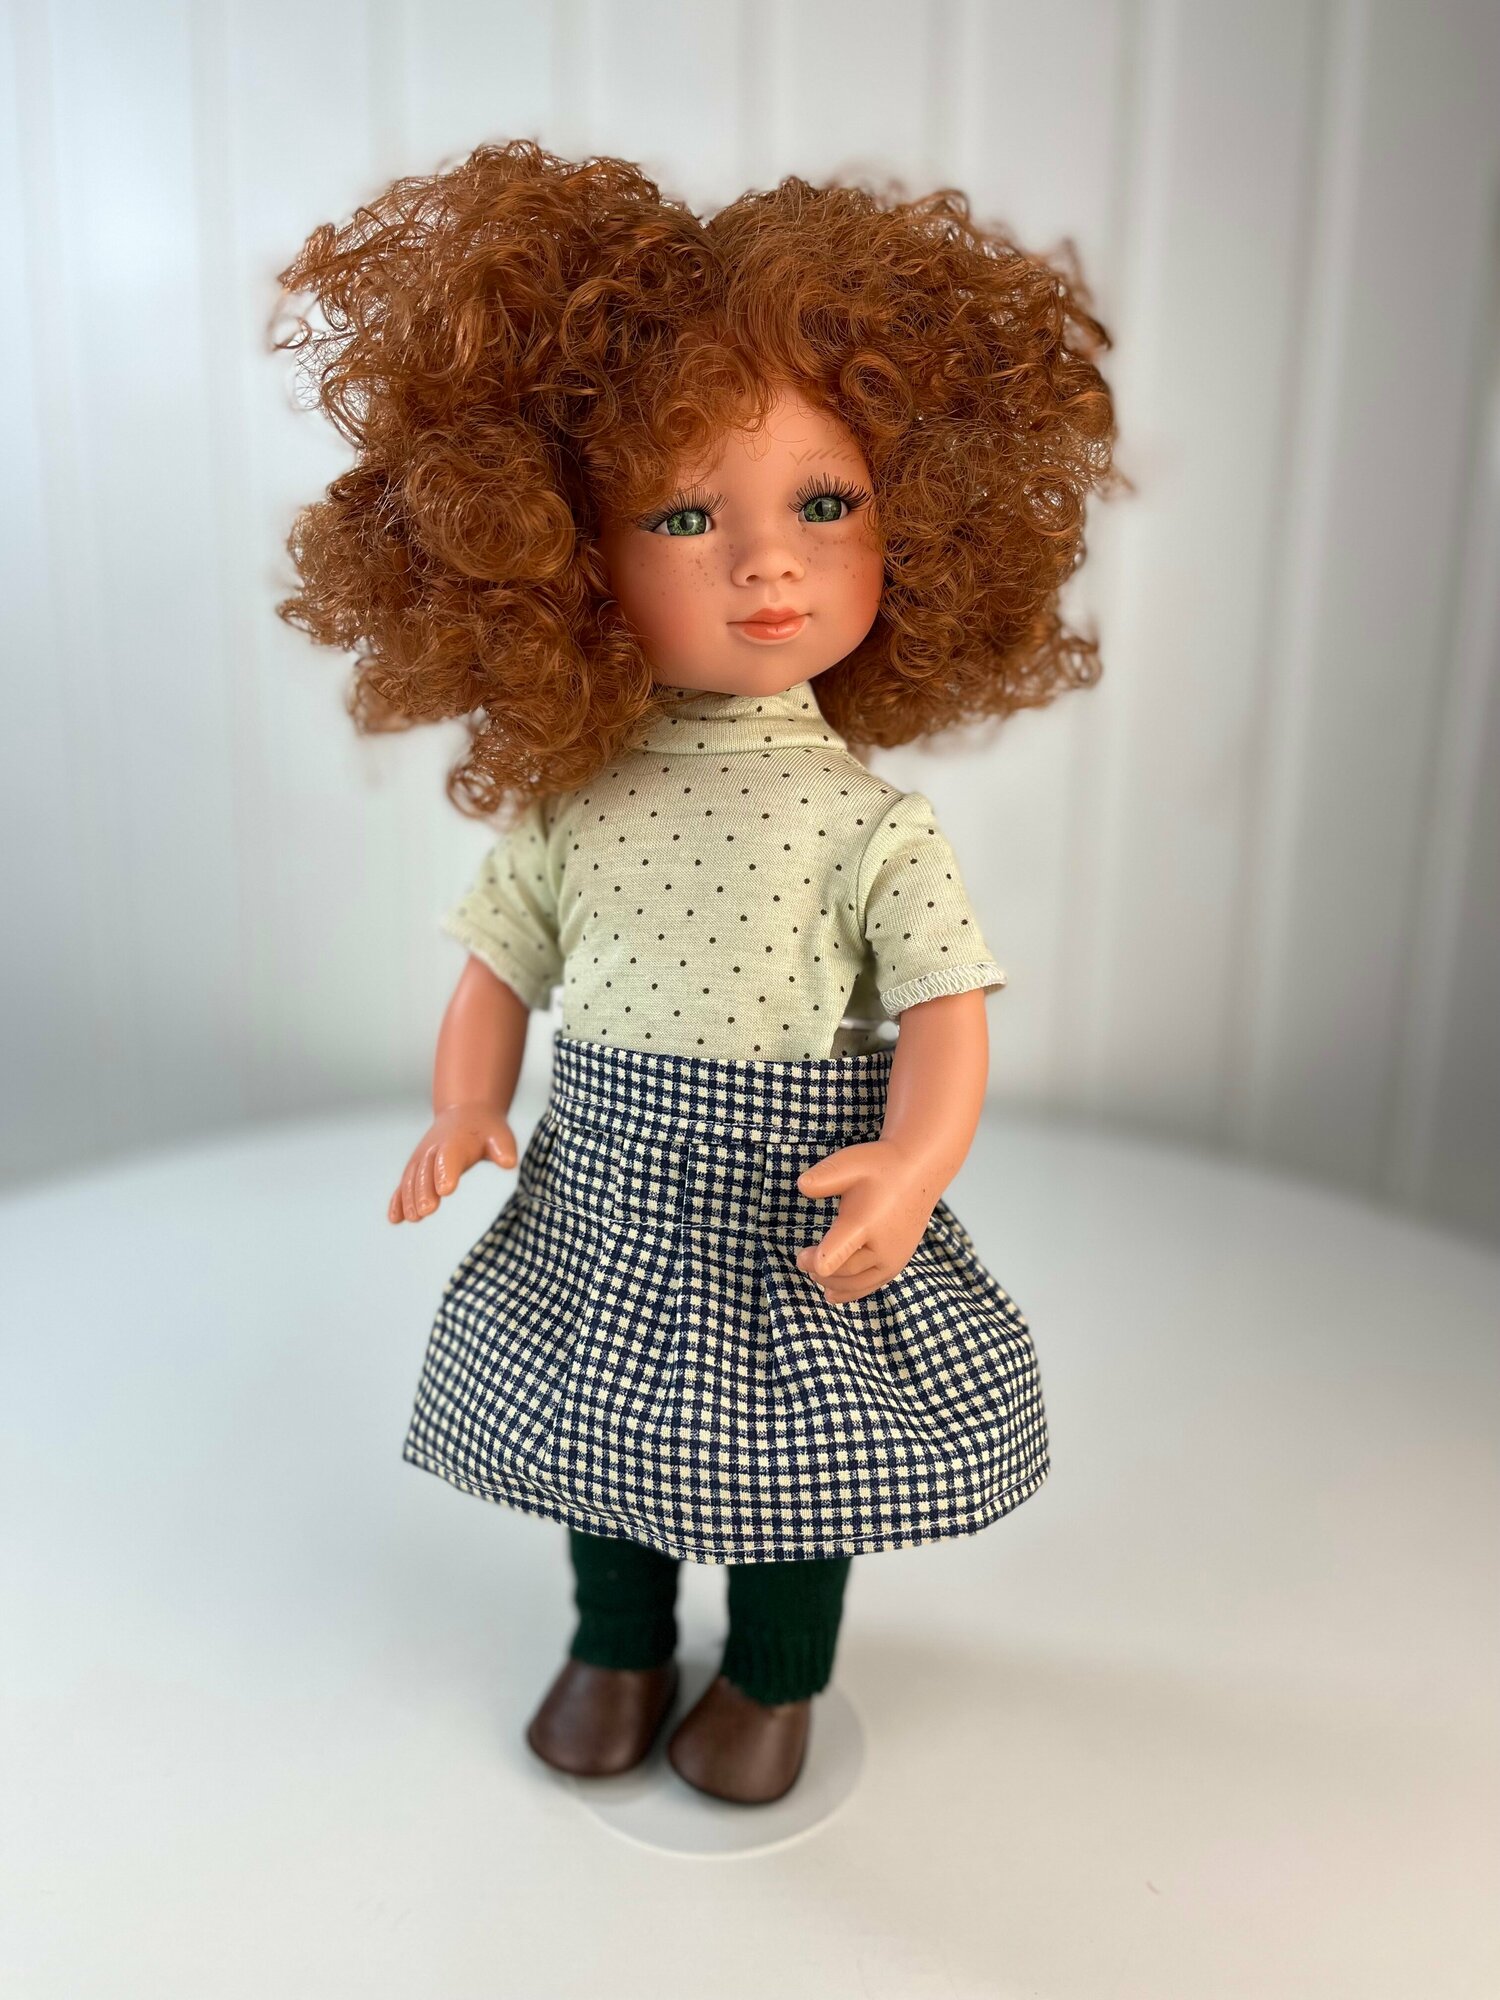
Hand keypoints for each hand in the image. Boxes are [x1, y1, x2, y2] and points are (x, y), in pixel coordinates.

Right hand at [388, 1102, 517, 1223]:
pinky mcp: (415, 1170)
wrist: (465, 1114)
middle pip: (426, 1172)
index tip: (445, 1189)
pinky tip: (395, 1219)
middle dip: (425, 1191)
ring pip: (412, 1180)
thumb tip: (508, 1162)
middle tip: (426, 1210)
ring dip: (410, 1198)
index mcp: (455, 1142)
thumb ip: (502, 1149)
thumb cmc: (485, 1131)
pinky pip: (404, 1186)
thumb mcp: (499, 1135)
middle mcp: (433, 1150)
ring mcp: (421, 1160)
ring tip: (415, 1217)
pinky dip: (398, 1201)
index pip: (449, 1158)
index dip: (446, 1172)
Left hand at [794, 1139, 936, 1303]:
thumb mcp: (850, 1162)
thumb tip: (802, 1185)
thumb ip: (825, 1177)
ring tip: (813, 1274)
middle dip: (818, 1270)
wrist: (919, 1171)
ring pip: (856, 1284)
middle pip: (843, 1272)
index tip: (801, 1260)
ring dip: (832, 1283)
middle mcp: (883, 1248)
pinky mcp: (898, 1263)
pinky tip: (832, 1293)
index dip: (819, 1262)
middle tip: (799, 1259)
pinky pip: (871, 1285)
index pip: (838, 1255)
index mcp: (866, 1224)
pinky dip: (850, 1292)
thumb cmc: (881, 1166)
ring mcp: (893, 1259)